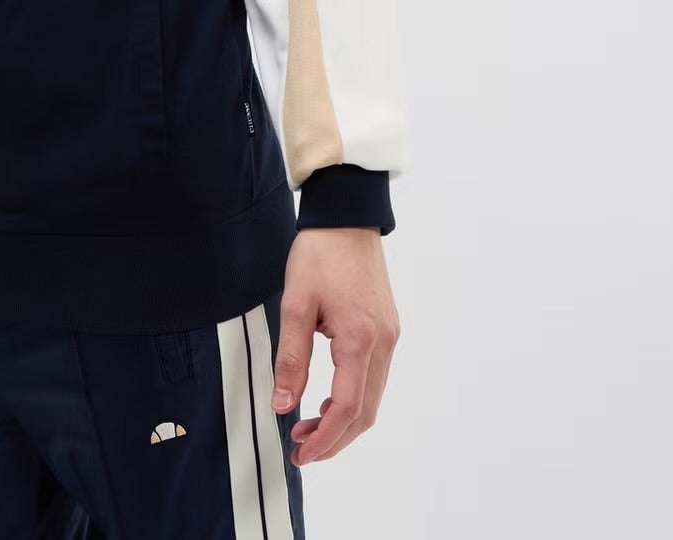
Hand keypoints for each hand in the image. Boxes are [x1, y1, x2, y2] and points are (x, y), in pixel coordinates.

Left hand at [271, 226, 399, 466]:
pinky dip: (353, 397)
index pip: (346, 408)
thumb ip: (291, 357)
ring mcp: (389, 336)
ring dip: (343, 420)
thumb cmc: (320, 254)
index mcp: (360, 340)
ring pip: (372, 398)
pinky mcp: (387, 328)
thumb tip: (283, 403)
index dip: (324, 439)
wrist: (347, 218)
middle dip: (334, 439)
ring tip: (308, 427)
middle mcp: (383, 344)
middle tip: (301, 449)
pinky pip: (374, 377)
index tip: (300, 453)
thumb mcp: (295, 303)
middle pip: (365, 412)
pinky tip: (327, 398)